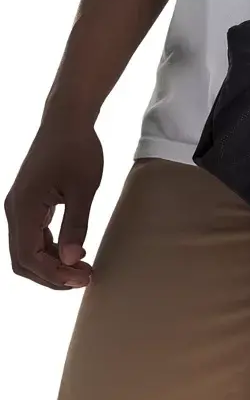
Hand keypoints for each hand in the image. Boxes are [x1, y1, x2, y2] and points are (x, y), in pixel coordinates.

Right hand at [5, 113, 102, 288]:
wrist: (67, 120)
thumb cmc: (77, 149)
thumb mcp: (83, 188)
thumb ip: (76, 224)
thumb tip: (72, 260)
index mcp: (24, 208)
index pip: (29, 257)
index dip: (53, 275)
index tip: (83, 279)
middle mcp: (15, 210)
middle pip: (23, 260)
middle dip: (51, 275)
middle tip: (84, 279)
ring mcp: (20, 206)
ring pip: (27, 250)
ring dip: (51, 265)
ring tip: (82, 270)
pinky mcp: (29, 202)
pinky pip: (33, 236)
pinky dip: (50, 250)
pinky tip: (73, 252)